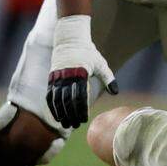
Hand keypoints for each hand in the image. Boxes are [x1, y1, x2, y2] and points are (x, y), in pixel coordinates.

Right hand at [46, 15, 117, 129]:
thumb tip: (116, 93)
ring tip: (66, 124)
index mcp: (80, 74)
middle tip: (76, 126)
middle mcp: (67, 77)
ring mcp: (57, 77)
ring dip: (61, 113)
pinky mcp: (52, 78)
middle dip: (71, 115)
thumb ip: (108, 78)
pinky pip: (50, 95)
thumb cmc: (88, 52)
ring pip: (57, 100)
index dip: (81, 110)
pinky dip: (53, 106)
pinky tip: (57, 115)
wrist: (70, 39)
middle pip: (68, 101)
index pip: (80, 96)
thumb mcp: (101, 64)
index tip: (84, 120)